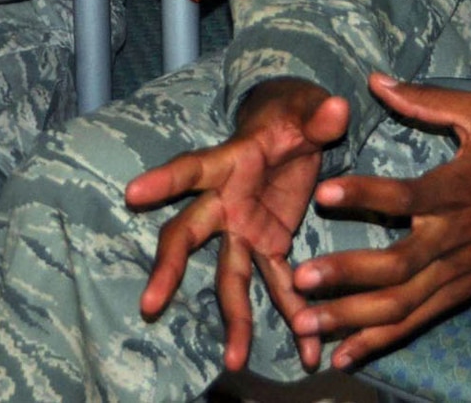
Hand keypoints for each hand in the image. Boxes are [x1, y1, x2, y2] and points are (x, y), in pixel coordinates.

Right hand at [124, 78, 350, 373]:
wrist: (294, 125)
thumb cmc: (292, 113)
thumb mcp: (305, 109)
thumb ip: (319, 115)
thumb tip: (337, 108)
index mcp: (230, 162)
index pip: (191, 169)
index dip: (164, 181)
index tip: (132, 193)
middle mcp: (227, 201)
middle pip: (188, 235)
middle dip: (170, 269)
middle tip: (151, 303)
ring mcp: (245, 228)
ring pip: (230, 276)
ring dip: (235, 318)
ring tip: (236, 361)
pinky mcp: (271, 244)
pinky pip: (279, 284)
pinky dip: (294, 314)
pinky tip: (308, 352)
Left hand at [290, 74, 470, 367]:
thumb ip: (428, 100)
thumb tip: (376, 81)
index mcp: (456, 191)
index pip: (406, 197)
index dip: (365, 195)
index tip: (323, 194)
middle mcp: (452, 238)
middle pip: (396, 266)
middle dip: (345, 274)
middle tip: (298, 278)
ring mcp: (456, 272)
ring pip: (401, 304)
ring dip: (351, 316)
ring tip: (306, 323)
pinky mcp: (459, 293)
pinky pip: (416, 321)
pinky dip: (379, 340)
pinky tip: (344, 354)